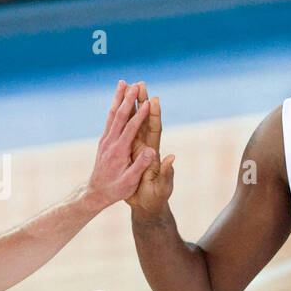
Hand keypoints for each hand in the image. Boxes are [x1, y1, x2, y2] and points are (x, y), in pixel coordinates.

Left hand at [83, 80, 155, 210]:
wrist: (96, 192)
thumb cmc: (116, 189)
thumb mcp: (130, 181)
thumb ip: (141, 165)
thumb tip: (152, 151)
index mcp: (119, 151)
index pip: (130, 128)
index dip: (140, 115)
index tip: (148, 102)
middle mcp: (110, 142)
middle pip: (119, 116)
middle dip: (128, 99)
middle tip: (136, 84)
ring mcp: (106, 140)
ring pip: (112, 114)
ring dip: (118, 98)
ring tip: (124, 83)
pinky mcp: (104, 141)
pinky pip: (109, 119)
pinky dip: (114, 107)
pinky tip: (117, 100)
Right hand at [126, 85, 176, 219]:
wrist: (147, 207)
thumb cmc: (155, 199)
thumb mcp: (162, 188)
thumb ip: (166, 174)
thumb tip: (171, 159)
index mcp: (153, 154)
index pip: (154, 130)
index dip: (154, 116)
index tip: (154, 99)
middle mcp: (146, 147)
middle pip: (143, 120)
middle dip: (142, 102)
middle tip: (139, 83)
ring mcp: (137, 148)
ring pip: (133, 123)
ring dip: (131, 106)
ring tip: (128, 88)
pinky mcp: (129, 153)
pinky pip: (124, 131)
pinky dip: (122, 119)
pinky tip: (118, 109)